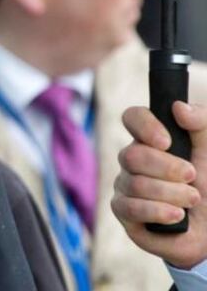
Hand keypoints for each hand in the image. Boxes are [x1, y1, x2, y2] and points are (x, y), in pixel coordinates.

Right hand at [112, 102, 206, 268]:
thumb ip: (201, 124)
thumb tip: (179, 107)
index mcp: (152, 139)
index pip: (133, 117)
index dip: (145, 126)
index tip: (167, 142)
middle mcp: (133, 160)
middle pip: (131, 155)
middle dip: (167, 168)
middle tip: (193, 176)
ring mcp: (125, 185)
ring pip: (134, 183)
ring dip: (171, 193)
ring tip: (193, 200)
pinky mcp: (124, 212)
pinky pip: (129, 208)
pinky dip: (158, 211)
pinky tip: (177, 215)